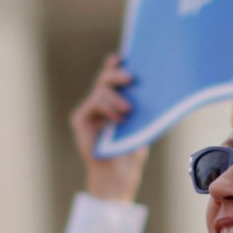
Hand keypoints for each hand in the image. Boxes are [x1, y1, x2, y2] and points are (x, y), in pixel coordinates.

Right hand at [71, 54, 148, 202]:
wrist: (118, 175)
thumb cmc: (131, 151)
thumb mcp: (141, 123)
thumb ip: (139, 104)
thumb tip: (153, 82)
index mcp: (113, 101)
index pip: (111, 76)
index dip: (115, 64)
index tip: (125, 56)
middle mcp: (98, 103)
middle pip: (104, 78)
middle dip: (116, 74)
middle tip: (131, 78)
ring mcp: (88, 111)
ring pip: (99, 91)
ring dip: (115, 98)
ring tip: (128, 111)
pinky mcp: (79, 119)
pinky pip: (93, 103)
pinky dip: (106, 108)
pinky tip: (118, 119)